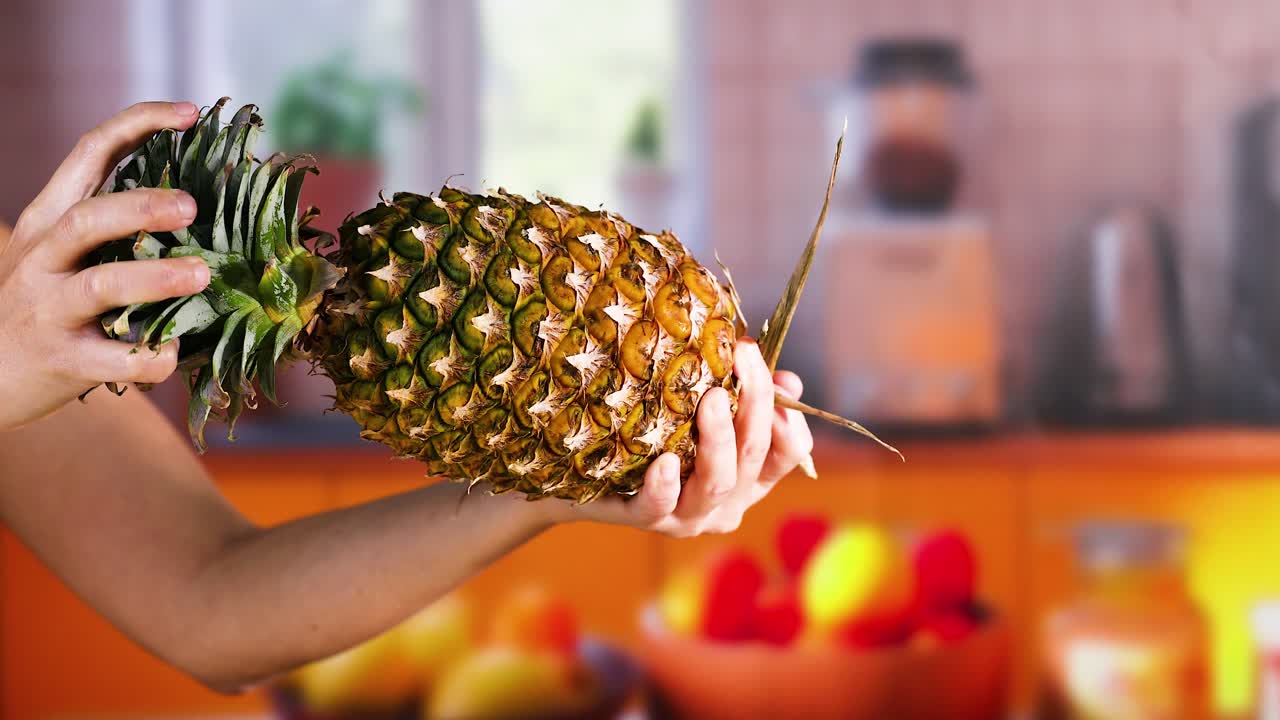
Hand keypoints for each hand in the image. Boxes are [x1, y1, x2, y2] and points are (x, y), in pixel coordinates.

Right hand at [0, 101, 209, 430]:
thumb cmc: (42, 305)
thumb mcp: (60, 253)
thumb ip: (111, 225)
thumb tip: (196, 199)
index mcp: (50, 221)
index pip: (90, 153)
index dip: (140, 125)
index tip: (190, 114)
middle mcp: (45, 258)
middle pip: (88, 218)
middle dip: (141, 207)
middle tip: (192, 207)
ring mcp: (51, 310)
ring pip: (100, 285)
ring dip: (155, 278)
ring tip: (202, 274)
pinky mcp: (64, 361)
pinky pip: (112, 359)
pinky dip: (148, 357)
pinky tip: (175, 352)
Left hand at [558, 339, 813, 535]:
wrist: (586, 475)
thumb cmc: (656, 434)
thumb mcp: (702, 412)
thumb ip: (745, 395)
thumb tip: (788, 379)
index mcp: (751, 476)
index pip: (791, 451)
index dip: (788, 413)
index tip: (773, 370)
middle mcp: (729, 501)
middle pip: (755, 454)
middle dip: (755, 402)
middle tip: (741, 357)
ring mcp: (690, 516)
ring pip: (718, 482)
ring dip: (719, 439)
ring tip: (712, 398)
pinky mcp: (647, 519)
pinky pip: (660, 506)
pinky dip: (666, 485)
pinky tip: (665, 461)